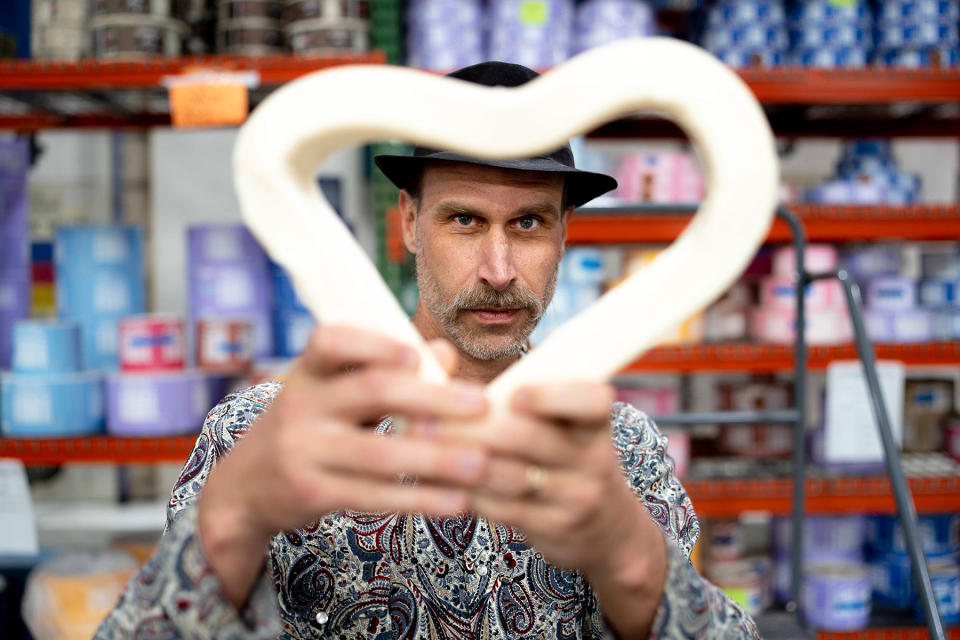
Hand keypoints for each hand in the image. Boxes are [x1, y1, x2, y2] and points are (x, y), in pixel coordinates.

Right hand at [198, 326, 488, 604]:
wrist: (245, 486)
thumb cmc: (311, 425)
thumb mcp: (334, 392)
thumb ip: (388, 370)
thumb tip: (445, 351)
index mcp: (308, 371)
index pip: (331, 341)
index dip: (375, 344)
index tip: (417, 356)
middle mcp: (301, 405)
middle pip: (371, 392)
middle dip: (432, 398)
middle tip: (482, 405)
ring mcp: (303, 451)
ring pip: (378, 453)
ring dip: (436, 459)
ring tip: (481, 463)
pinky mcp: (312, 493)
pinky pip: (373, 496)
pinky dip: (419, 499)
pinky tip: (456, 501)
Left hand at [427, 381, 666, 636]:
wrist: (608, 531)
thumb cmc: (564, 455)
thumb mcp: (561, 423)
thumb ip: (510, 390)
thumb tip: (437, 353)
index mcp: (594, 420)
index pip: (590, 400)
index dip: (553, 396)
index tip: (515, 394)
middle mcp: (593, 456)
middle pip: (529, 438)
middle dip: (472, 426)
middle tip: (425, 416)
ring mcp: (576, 496)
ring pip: (508, 476)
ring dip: (458, 461)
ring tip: (420, 444)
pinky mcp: (554, 529)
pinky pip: (500, 509)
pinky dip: (463, 492)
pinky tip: (433, 479)